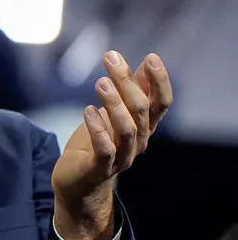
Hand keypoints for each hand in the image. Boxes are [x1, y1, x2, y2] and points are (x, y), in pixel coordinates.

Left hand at [52, 51, 172, 239]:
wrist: (78, 182)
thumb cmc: (96, 142)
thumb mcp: (113, 113)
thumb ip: (130, 91)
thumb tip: (145, 62)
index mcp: (144, 127)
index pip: (161, 103)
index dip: (160, 81)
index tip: (151, 57)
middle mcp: (139, 141)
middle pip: (142, 110)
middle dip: (128, 82)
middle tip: (110, 58)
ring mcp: (122, 156)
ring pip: (127, 129)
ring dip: (115, 104)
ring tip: (100, 82)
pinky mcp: (100, 168)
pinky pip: (105, 149)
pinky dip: (98, 129)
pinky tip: (88, 110)